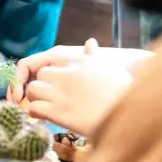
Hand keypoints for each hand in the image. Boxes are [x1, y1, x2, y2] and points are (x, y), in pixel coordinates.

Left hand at [8, 39, 152, 102]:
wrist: (129, 112)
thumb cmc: (122, 90)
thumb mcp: (108, 66)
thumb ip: (94, 55)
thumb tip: (90, 42)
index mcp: (77, 63)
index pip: (51, 64)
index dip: (50, 77)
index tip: (54, 87)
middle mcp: (66, 76)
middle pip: (40, 75)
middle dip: (41, 86)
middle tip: (48, 98)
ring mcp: (61, 93)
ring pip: (33, 90)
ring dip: (35, 99)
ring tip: (45, 108)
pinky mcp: (59, 112)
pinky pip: (34, 108)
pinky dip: (35, 113)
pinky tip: (44, 119)